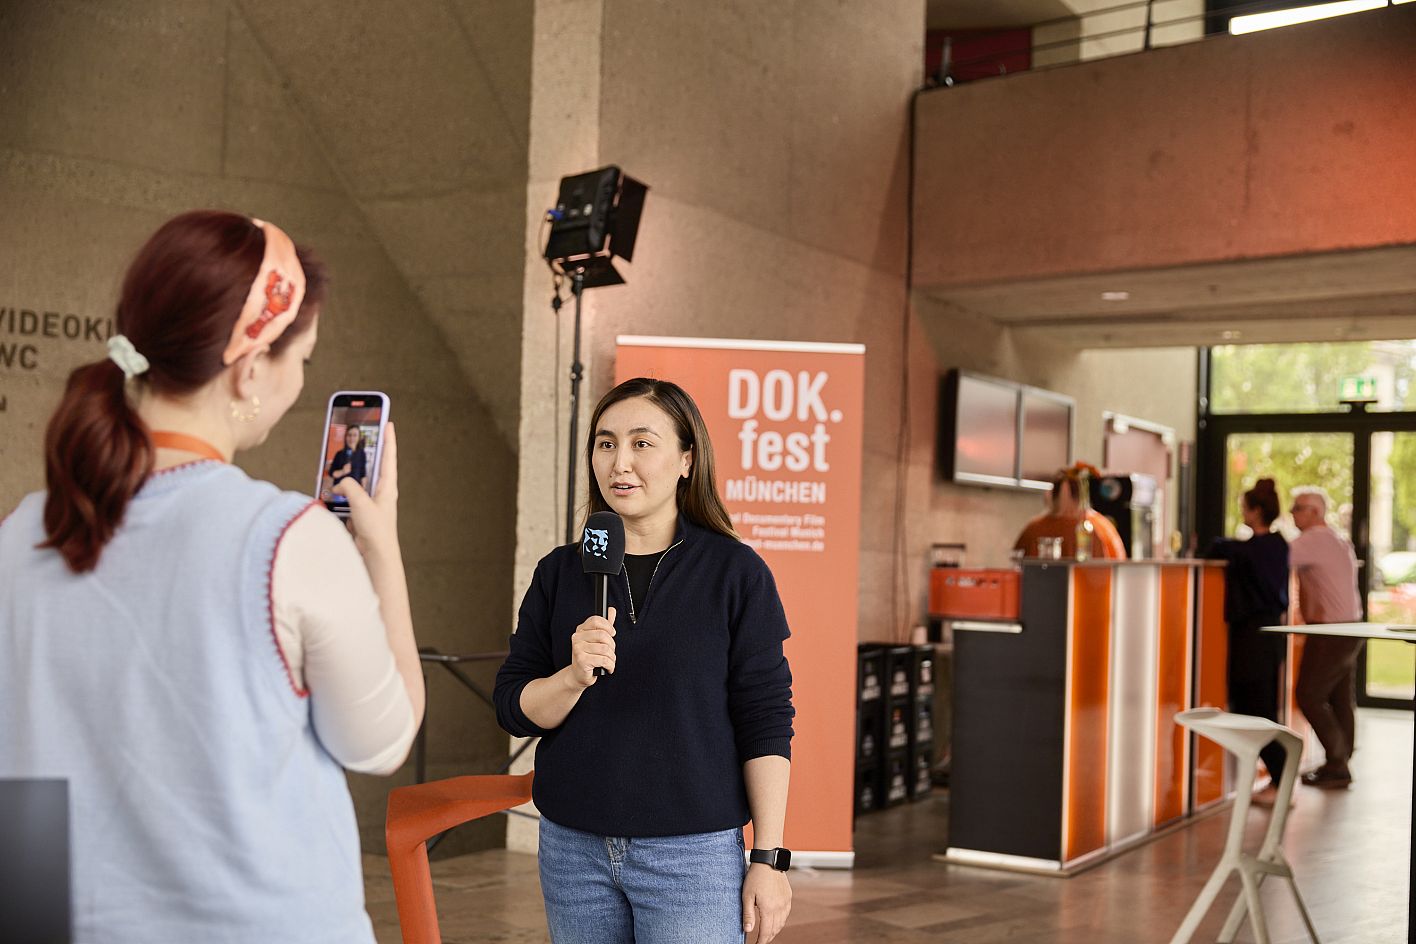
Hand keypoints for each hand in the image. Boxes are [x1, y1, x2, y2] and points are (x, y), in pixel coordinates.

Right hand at [335, 422, 398, 557]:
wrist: (374, 557)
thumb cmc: (376, 532)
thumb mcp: (362, 504)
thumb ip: (350, 487)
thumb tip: (340, 483)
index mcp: (387, 487)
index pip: (388, 457)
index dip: (388, 439)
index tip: (388, 422)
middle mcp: (379, 493)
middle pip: (368, 468)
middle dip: (360, 456)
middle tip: (353, 440)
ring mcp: (368, 503)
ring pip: (354, 484)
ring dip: (344, 479)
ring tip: (332, 469)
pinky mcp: (358, 513)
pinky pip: (346, 499)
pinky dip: (337, 496)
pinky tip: (327, 494)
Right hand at [568, 607, 615, 686]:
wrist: (579, 675)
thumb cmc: (589, 656)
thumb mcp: (597, 639)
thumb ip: (605, 625)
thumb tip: (611, 610)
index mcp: (581, 630)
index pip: (596, 620)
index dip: (608, 626)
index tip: (612, 633)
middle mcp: (577, 638)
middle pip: (602, 635)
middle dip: (612, 645)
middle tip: (611, 652)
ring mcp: (578, 649)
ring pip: (605, 649)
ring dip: (611, 658)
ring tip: (609, 661)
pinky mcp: (582, 660)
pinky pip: (604, 660)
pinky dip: (610, 666)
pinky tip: (608, 668)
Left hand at [742, 863, 790, 942]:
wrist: (769, 861)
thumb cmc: (755, 877)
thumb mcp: (747, 895)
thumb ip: (748, 914)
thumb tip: (748, 931)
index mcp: (768, 909)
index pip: (766, 932)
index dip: (761, 941)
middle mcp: (779, 907)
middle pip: (775, 929)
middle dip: (767, 938)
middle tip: (761, 941)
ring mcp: (786, 902)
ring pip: (782, 923)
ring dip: (775, 931)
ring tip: (767, 934)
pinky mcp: (788, 897)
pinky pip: (786, 914)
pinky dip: (781, 921)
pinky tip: (776, 922)